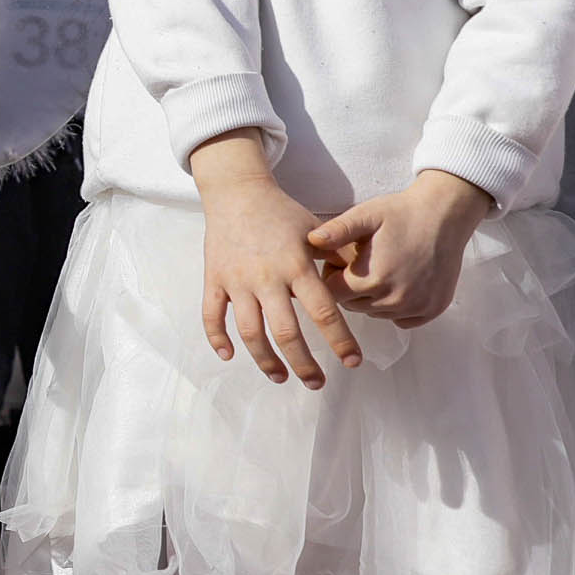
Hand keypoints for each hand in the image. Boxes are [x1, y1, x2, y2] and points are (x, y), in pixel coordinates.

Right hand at [191, 143, 360, 389]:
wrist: (237, 192)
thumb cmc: (282, 213)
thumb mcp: (315, 231)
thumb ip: (336, 260)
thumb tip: (363, 284)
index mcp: (297, 266)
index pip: (324, 312)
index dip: (341, 342)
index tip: (353, 362)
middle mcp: (267, 277)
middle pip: (286, 332)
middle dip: (303, 364)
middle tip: (316, 383)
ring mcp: (237, 281)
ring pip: (249, 332)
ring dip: (265, 360)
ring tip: (279, 377)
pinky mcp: (214, 279)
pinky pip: (211, 316)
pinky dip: (217, 339)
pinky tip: (229, 356)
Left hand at [307, 171, 493, 326]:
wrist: (445, 214)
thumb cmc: (402, 213)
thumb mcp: (365, 215)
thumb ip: (337, 231)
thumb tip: (310, 240)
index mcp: (372, 279)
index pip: (332, 294)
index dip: (332, 276)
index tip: (342, 260)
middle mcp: (394, 299)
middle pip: (352, 306)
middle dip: (350, 287)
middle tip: (362, 262)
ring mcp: (416, 307)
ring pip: (376, 313)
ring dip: (372, 297)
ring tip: (381, 268)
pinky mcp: (432, 309)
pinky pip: (401, 320)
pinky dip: (396, 307)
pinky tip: (399, 282)